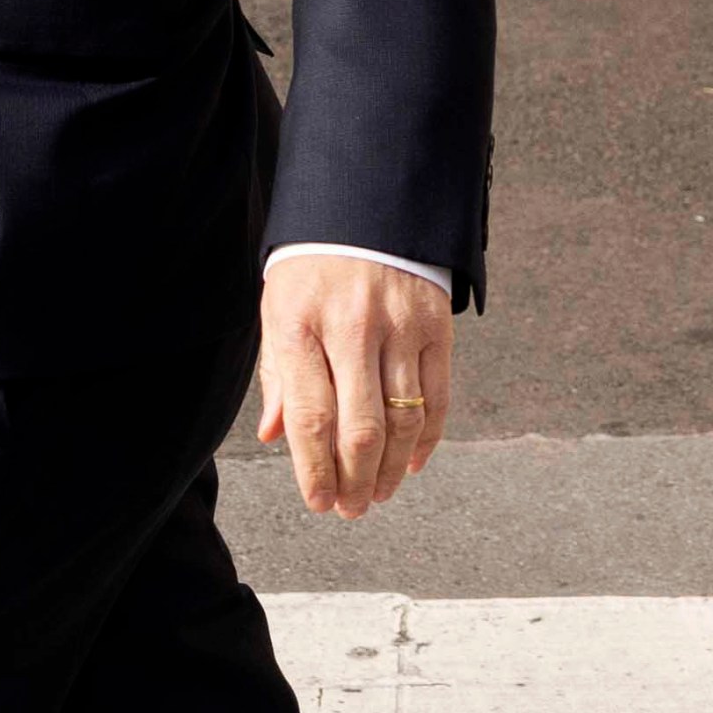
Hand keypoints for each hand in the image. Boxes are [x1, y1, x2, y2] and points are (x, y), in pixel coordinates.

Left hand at [256, 256, 452, 519]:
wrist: (364, 203)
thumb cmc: (311, 267)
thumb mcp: (278, 310)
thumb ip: (279, 376)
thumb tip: (275, 437)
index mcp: (300, 325)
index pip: (311, 418)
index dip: (315, 471)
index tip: (318, 502)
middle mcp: (351, 328)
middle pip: (360, 429)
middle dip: (355, 482)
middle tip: (351, 510)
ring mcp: (399, 327)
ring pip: (402, 421)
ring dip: (392, 470)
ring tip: (379, 494)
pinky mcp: (436, 326)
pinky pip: (437, 397)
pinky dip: (428, 439)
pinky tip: (413, 463)